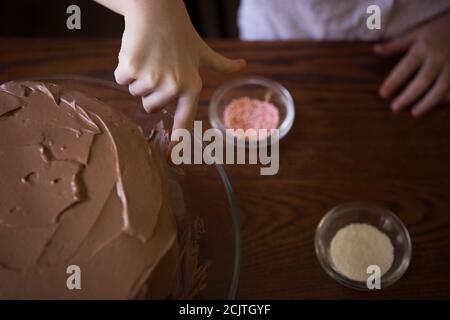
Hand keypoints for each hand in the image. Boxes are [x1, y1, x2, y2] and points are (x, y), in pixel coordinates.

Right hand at [111, 0, 245, 132]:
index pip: (184, 120)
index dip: (176, 141)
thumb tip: (244, 65)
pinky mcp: (132, 68)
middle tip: (158, 67)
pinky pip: (122, 79)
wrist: (157, 11)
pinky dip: (125, 67)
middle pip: (150, 107)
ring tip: (150, 57)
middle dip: (150, 91)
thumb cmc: (181, 33)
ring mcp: (152, 78)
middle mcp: (173, 86)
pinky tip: (136, 52)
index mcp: (191, 86)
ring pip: (136, 93)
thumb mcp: (203, 51)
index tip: (170, 158)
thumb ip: (222, 64)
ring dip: (138, 77)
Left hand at [374, 11, 449, 116]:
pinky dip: (448, 97)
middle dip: (409, 95)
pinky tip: (438, 105)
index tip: (382, 94)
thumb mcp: (416, 33)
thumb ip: (396, 44)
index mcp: (424, 48)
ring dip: (428, 102)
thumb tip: (375, 49)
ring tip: (415, 113)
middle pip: (423, 80)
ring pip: (442, 87)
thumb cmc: (438, 29)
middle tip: (395, 108)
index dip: (394, 81)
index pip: (406, 66)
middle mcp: (438, 57)